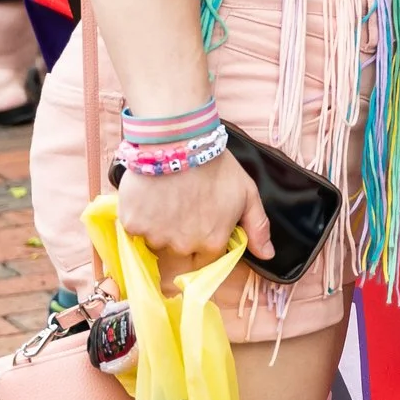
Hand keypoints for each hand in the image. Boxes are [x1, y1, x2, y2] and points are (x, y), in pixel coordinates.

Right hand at [116, 152, 268, 263]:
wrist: (178, 142)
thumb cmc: (216, 166)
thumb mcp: (247, 194)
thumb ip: (257, 227)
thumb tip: (267, 255)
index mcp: (211, 243)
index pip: (206, 257)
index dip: (204, 239)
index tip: (201, 220)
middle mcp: (183, 246)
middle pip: (179, 252)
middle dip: (181, 235)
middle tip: (182, 207)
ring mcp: (155, 237)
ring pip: (156, 241)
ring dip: (159, 226)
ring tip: (165, 199)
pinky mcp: (132, 225)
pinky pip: (135, 229)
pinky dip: (139, 216)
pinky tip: (149, 197)